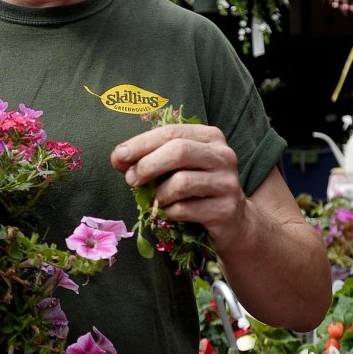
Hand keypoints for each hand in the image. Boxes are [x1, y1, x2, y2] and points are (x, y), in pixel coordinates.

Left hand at [110, 124, 247, 249]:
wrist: (233, 221)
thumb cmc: (196, 189)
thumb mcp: (175, 167)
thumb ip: (149, 158)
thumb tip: (118, 158)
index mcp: (209, 137)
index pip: (172, 132)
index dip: (142, 143)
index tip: (119, 156)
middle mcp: (223, 155)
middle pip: (179, 151)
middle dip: (147, 165)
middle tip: (131, 179)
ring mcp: (227, 182)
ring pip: (182, 182)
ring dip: (159, 193)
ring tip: (155, 200)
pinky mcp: (225, 209)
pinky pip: (185, 209)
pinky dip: (168, 212)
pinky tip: (168, 213)